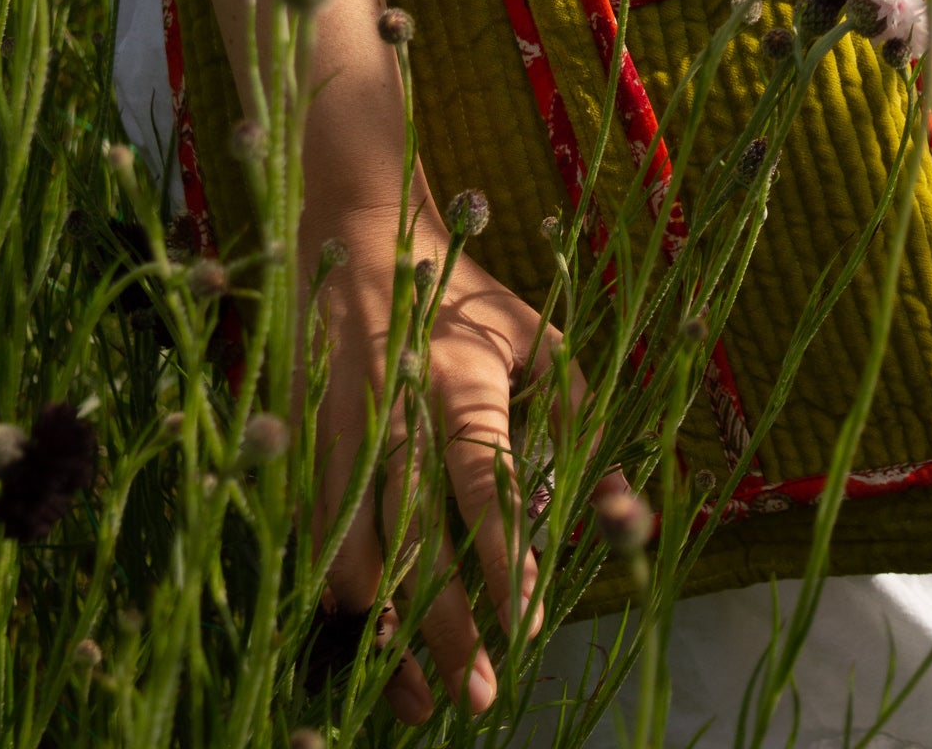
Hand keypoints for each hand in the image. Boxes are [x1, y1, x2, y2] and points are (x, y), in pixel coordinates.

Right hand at [297, 199, 616, 725]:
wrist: (361, 234)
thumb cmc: (467, 294)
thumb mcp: (540, 339)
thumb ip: (583, 425)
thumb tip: (627, 513)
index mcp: (463, 376)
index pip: (486, 482)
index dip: (506, 555)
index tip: (529, 621)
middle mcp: (398, 404)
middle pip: (418, 531)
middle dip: (445, 621)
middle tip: (477, 693)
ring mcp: (342, 422)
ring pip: (356, 544)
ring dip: (385, 627)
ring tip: (414, 698)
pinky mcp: (305, 434)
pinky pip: (315, 527)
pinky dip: (333, 588)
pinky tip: (353, 640)